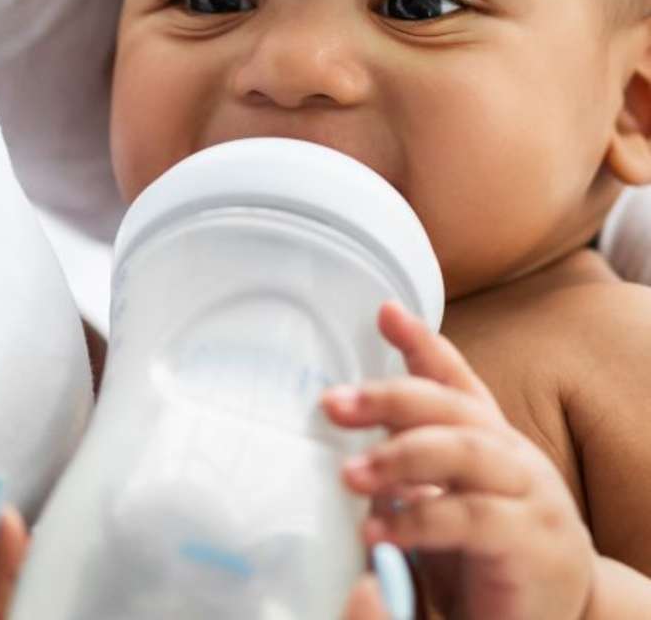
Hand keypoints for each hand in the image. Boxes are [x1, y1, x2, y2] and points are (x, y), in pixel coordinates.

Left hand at [322, 302, 594, 619]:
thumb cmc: (485, 557)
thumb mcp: (441, 501)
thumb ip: (409, 467)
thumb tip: (349, 444)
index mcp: (488, 440)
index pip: (455, 380)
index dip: (422, 343)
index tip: (384, 312)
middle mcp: (513, 456)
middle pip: (450, 407)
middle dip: (388, 398)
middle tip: (332, 404)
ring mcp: (531, 495)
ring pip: (463, 451)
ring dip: (400, 456)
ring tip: (349, 474)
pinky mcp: (535, 544)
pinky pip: (473, 517)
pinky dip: (420, 519)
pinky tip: (378, 530)